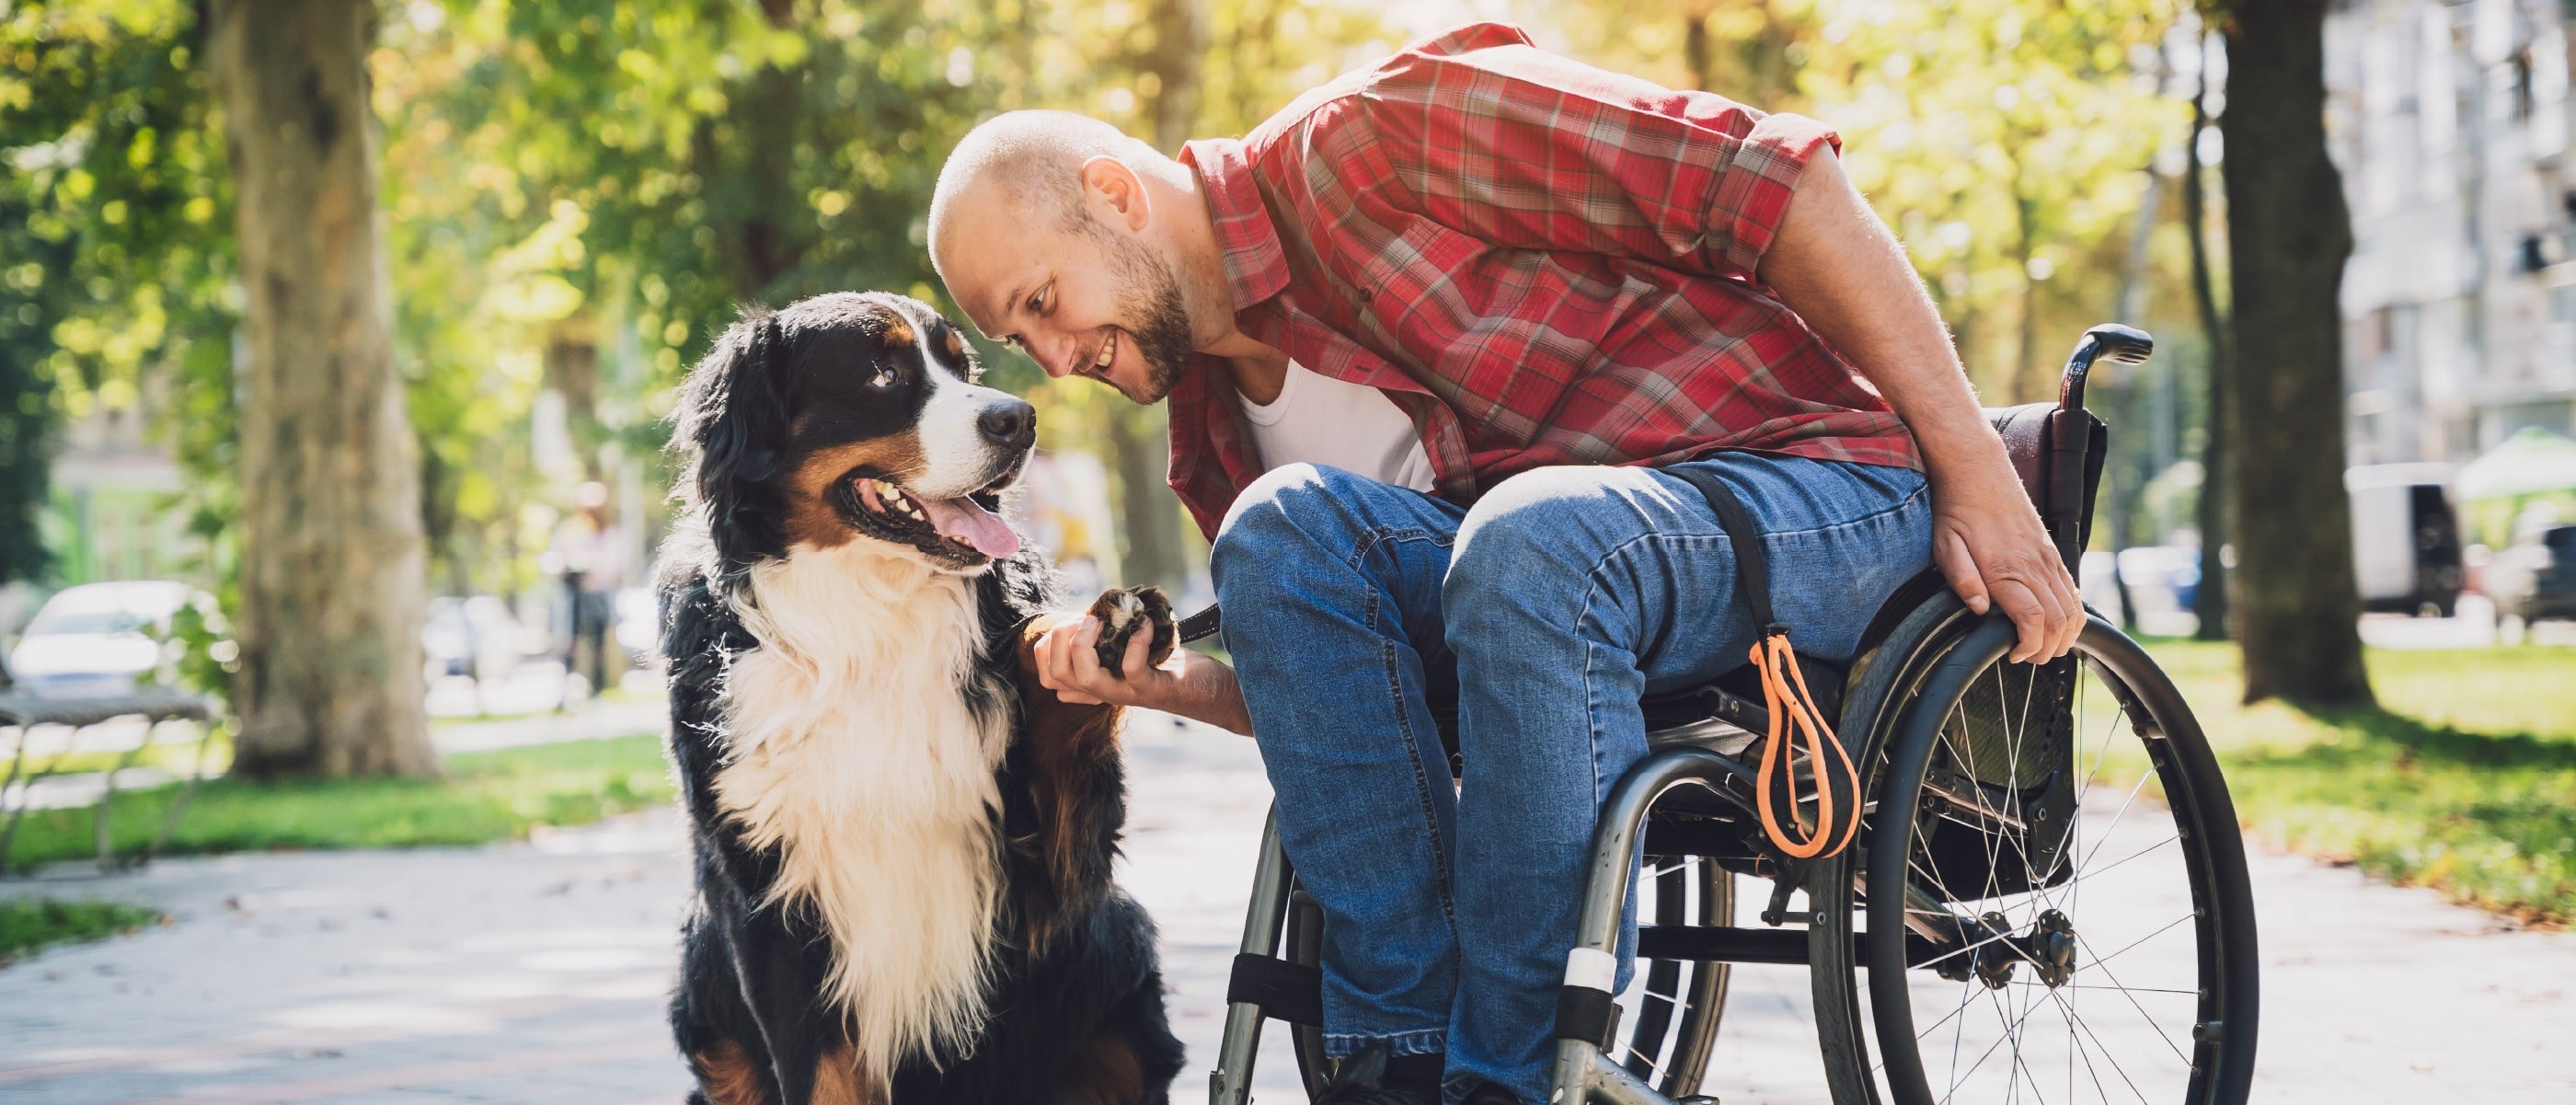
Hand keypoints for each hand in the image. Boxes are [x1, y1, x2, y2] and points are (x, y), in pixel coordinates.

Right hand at [1030, 613, 1251, 732]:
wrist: (1213, 691)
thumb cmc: (1174, 666)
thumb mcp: (1134, 650)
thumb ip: (1111, 638)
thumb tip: (1090, 613)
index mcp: (1097, 683)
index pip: (1050, 677)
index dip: (1047, 648)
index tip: (1070, 622)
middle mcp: (1107, 693)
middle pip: (1059, 677)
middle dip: (1060, 641)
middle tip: (1085, 619)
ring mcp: (1130, 695)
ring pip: (1088, 679)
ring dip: (1085, 645)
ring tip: (1099, 622)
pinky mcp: (1155, 691)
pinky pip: (1133, 671)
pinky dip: (1136, 644)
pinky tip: (1144, 625)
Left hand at [1929, 473, 2082, 663]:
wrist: (1979, 472)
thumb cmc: (1958, 511)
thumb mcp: (1945, 545)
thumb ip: (1962, 579)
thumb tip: (1980, 608)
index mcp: (2006, 568)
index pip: (2034, 619)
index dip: (2030, 646)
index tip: (2014, 655)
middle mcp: (2034, 565)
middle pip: (2059, 621)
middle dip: (2048, 649)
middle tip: (2027, 658)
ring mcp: (2047, 559)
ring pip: (2073, 609)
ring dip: (2065, 636)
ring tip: (2043, 647)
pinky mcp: (2052, 553)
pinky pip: (2073, 590)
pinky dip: (2072, 614)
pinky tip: (2056, 624)